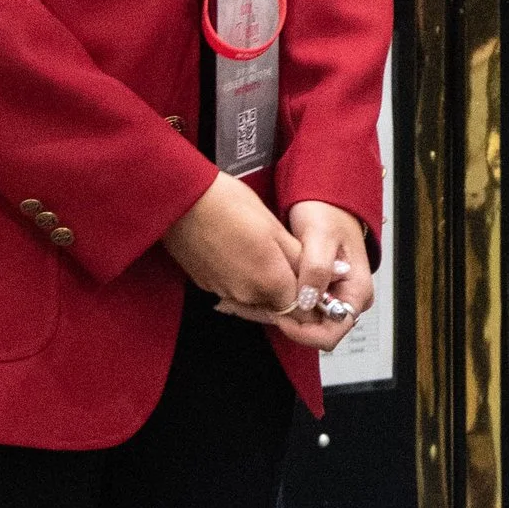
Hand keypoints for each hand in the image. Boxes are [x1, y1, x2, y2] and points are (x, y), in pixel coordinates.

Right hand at [164, 172, 302, 313]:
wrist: (182, 200)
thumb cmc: (230, 205)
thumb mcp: (275, 227)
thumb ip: (299, 259)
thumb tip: (325, 276)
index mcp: (270, 282)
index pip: (300, 307)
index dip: (307, 295)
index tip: (308, 278)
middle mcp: (247, 296)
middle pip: (276, 304)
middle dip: (285, 288)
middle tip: (286, 258)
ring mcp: (224, 292)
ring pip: (254, 297)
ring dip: (263, 283)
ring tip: (260, 250)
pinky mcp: (206, 285)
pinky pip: (233, 290)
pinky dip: (241, 278)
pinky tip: (239, 253)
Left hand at [267, 200, 376, 357]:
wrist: (324, 202)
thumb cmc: (328, 212)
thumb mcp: (321, 235)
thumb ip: (316, 269)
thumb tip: (308, 300)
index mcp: (357, 290)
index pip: (333, 332)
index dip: (305, 331)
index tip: (281, 316)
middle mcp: (348, 299)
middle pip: (317, 331)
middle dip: (287, 323)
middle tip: (260, 306)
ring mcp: (333, 298)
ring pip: (305, 322)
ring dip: (279, 314)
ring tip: (254, 298)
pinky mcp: (318, 293)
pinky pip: (299, 309)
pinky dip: (279, 304)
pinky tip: (262, 293)